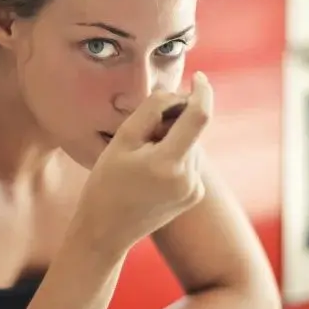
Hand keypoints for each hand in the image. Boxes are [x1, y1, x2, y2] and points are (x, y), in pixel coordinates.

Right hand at [74, 71, 213, 252]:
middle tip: (142, 137)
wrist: (106, 230)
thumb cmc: (107, 182)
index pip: (199, 116)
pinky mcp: (195, 195)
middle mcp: (189, 178)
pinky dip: (176, 157)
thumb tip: (178, 93)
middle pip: (192, 131)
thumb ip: (153, 109)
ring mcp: (194, 189)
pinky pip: (190, 162)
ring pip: (192, 145)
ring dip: (174, 140)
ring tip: (143, 160)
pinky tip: (152, 173)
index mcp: (169, 163)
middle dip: (174, 122)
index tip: (199, 77)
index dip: (201, 92)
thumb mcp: (123, 139)